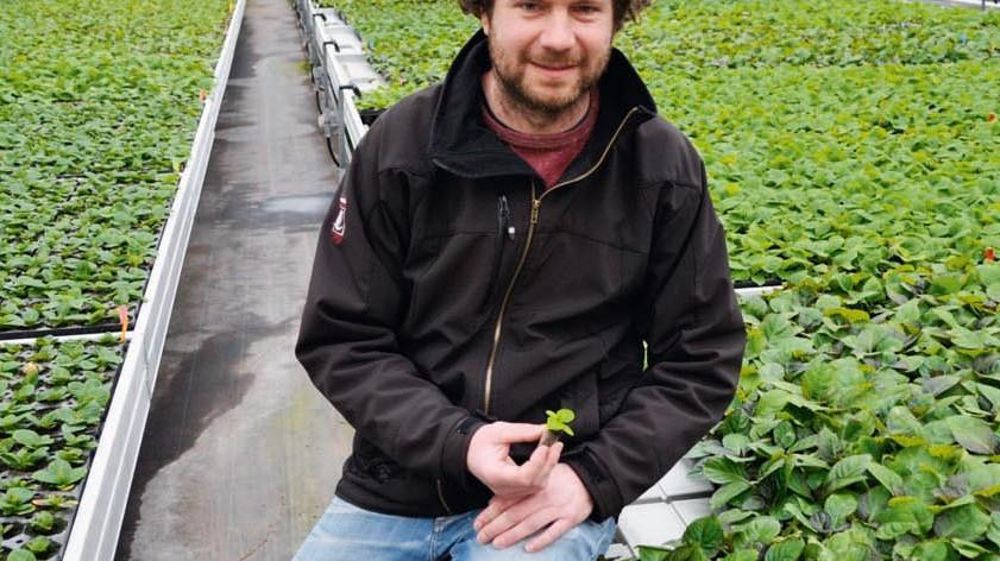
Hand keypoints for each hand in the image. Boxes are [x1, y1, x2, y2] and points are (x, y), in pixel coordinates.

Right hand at [467, 422, 562, 498]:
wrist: (470, 453)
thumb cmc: (481, 442)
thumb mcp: (499, 431)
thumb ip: (523, 431)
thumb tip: (546, 430)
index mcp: (494, 474)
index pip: (522, 476)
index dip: (537, 463)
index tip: (545, 446)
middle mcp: (502, 488)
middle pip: (533, 482)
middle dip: (547, 463)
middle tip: (556, 443)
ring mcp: (510, 493)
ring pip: (537, 485)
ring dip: (548, 466)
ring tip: (554, 447)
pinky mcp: (516, 491)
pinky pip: (535, 485)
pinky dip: (544, 470)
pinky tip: (548, 457)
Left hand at [473, 463, 593, 552]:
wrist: (591, 478)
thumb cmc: (562, 479)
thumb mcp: (538, 477)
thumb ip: (518, 490)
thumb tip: (494, 502)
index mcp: (533, 487)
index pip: (508, 501)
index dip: (490, 513)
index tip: (477, 523)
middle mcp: (543, 497)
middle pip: (515, 514)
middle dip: (495, 527)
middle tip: (481, 537)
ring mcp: (557, 509)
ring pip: (531, 524)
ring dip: (512, 535)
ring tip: (497, 543)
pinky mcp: (570, 519)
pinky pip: (554, 532)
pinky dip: (541, 540)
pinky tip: (528, 548)